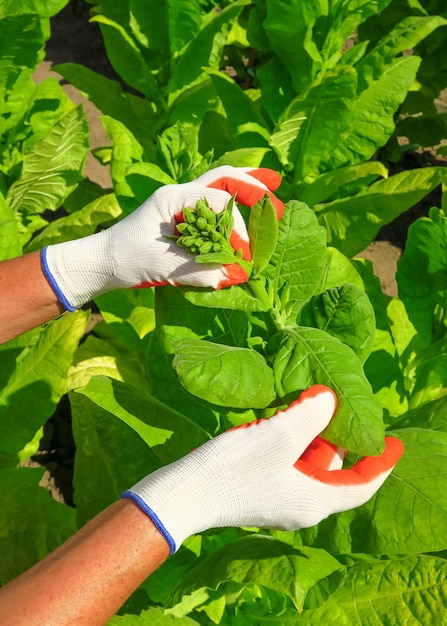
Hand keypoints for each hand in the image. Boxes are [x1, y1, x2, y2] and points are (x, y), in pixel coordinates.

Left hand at [41, 166, 282, 310]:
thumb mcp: (164, 267)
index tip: (244, 255)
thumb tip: (237, 274)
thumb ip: (202, 270)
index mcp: (173, 199)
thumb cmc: (126, 260)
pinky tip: (246, 207)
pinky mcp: (180, 216)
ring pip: (218, 183)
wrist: (102, 262)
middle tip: (278, 190)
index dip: (237, 227)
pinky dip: (233, 200)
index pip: (218, 203)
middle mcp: (179, 193)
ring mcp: (179, 202)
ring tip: (272, 183)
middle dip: (253, 183)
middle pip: (223, 177)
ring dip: (245, 183)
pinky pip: (212, 201)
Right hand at [121, 385, 403, 552]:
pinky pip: (288, 466)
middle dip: (338, 438)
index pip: (362, 485)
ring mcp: (278, 501)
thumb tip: (329, 399)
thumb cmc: (235, 468)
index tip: (394, 442)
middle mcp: (301, 506)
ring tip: (308, 405)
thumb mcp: (280, 435)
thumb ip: (312, 415)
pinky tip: (279, 420)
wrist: (182, 495)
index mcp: (314, 500)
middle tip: (338, 406)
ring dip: (312, 437)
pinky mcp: (258, 492)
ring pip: (309, 466)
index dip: (381, 463)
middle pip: (333, 471)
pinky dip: (291, 444)